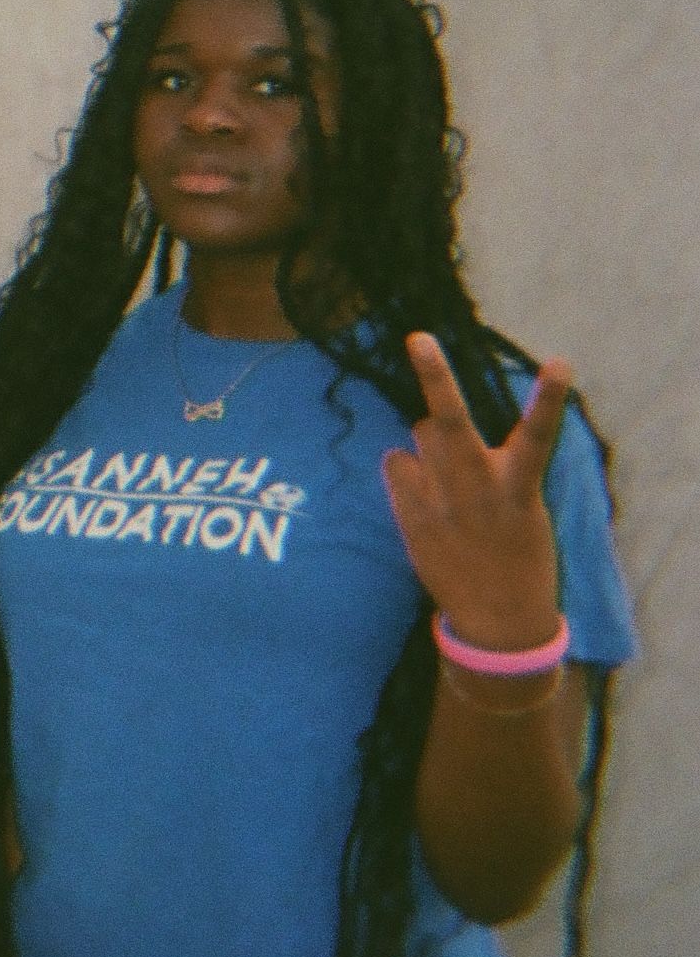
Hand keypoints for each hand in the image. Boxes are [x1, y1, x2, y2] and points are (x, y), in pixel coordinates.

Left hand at [382, 332, 571, 652]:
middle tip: (418, 338)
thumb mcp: (523, 510)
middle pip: (451, 421)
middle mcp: (478, 488)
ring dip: (427, 441)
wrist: (498, 617)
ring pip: (418, 437)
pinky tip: (420, 491)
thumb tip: (430, 430)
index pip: (538, 433)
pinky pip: (396, 465)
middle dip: (436, 377)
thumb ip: (486, 469)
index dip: (550, 397)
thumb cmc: (519, 554)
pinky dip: (405, 468)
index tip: (560, 362)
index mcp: (519, 486)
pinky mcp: (410, 515)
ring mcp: (439, 501)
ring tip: (445, 476)